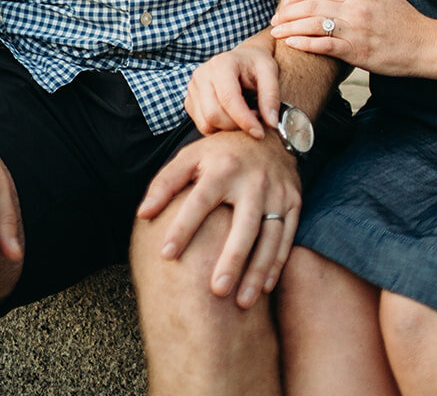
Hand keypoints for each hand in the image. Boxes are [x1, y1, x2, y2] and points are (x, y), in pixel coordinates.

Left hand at [136, 130, 300, 307]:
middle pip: (245, 224)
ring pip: (270, 236)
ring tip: (242, 302)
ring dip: (258, 270)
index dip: (183, 227)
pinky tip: (265, 287)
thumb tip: (143, 214)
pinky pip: (287, 236)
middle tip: (217, 291)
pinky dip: (277, 263)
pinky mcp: (294, 201)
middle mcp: (253, 180)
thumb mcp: (190, 157)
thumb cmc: (220, 153)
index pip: (200, 200)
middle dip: (233, 258)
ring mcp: (277, 191)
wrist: (268, 134)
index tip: (166, 255)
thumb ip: (165, 184)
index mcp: (223, 167)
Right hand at [184, 37, 281, 139]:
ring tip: (244, 116)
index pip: (228, 99)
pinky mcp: (190, 101)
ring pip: (206, 123)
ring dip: (227, 129)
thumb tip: (271, 123)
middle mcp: (202, 74)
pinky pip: (202, 125)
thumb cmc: (255, 64)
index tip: (259, 133)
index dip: (244, 120)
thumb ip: (271, 96)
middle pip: (213, 115)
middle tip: (254, 120)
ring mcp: (193, 88)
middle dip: (236, 126)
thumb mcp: (270, 72)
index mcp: (221, 63)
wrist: (243, 58)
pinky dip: (218, 128)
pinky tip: (232, 117)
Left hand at [269, 0, 433, 75]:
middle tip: (274, 18)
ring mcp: (355, 31)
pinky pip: (325, 46)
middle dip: (288, 11)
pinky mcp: (357, 52)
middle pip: (312, 5)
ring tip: (276, 32)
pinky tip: (292, 43)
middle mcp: (355, 9)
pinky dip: (305, 43)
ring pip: (314, 25)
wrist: (424, 44)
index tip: (285, 3)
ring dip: (291, 28)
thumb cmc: (403, 18)